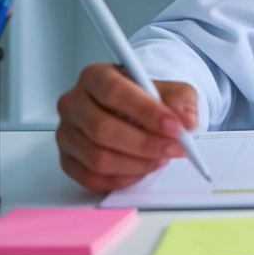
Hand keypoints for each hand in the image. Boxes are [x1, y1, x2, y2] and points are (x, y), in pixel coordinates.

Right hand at [56, 63, 198, 190]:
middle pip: (102, 129)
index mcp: (95, 76)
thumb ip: (181, 101)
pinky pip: (92, 178)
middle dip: (145, 144)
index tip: (174, 126)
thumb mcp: (171, 90)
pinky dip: (123, 178)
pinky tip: (142, 168)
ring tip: (161, 157)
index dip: (145, 112)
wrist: (136, 111)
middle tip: (175, 148)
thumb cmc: (148, 98)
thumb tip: (187, 120)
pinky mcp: (68, 160)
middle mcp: (74, 103)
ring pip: (97, 158)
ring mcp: (66, 133)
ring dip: (137, 163)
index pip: (114, 92)